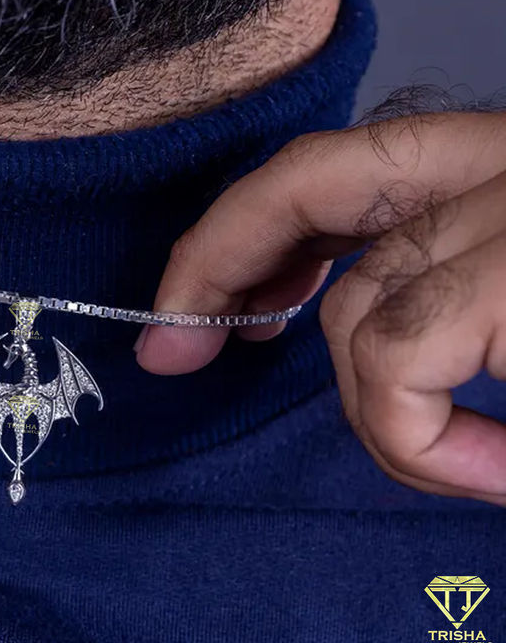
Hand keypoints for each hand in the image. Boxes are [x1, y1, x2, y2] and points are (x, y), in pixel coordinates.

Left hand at [136, 111, 505, 505]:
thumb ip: (440, 302)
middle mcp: (500, 166)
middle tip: (169, 350)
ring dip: (375, 406)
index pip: (329, 172)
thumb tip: (366, 365)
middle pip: (306, 184)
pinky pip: (399, 365)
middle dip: (217, 261)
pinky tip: (492, 476)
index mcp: (496, 167)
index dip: (246, 234)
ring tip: (460, 468)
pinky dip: (419, 440)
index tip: (217, 313)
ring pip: (352, 304)